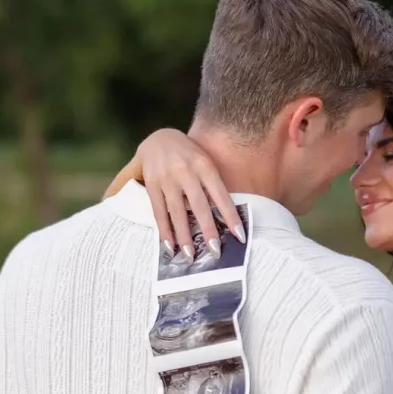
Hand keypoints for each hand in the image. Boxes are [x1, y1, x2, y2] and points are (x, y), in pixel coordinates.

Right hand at [105, 129, 244, 257]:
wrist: (159, 137)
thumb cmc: (190, 155)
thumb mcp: (206, 161)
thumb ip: (213, 185)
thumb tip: (228, 215)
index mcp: (205, 165)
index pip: (221, 194)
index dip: (230, 215)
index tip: (240, 236)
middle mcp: (186, 171)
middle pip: (199, 205)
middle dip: (207, 230)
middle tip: (215, 252)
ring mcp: (167, 178)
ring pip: (177, 211)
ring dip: (184, 235)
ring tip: (191, 256)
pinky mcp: (152, 184)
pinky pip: (159, 211)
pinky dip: (165, 229)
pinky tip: (170, 245)